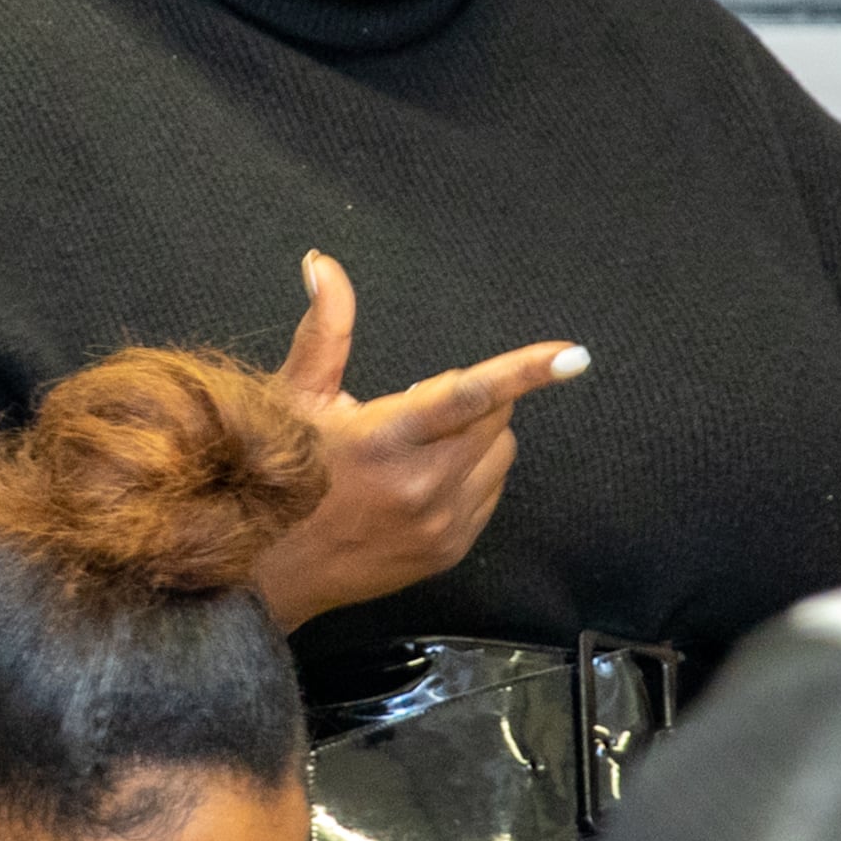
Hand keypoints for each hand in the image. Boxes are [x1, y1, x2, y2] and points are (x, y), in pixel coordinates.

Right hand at [249, 251, 587, 630]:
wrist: (267, 574)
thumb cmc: (279, 477)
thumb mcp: (298, 399)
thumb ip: (327, 331)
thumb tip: (324, 266)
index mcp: (385, 440)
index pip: (470, 395)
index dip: (527, 371)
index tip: (574, 357)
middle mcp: (421, 486)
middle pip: (495, 419)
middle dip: (472, 401)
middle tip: (417, 411)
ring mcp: (440, 523)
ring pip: (500, 454)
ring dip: (476, 438)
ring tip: (417, 448)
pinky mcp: (450, 549)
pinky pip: (492, 492)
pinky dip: (472, 475)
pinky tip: (424, 480)